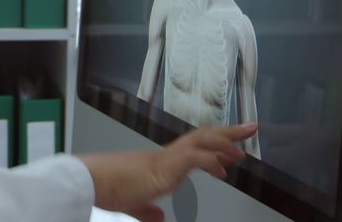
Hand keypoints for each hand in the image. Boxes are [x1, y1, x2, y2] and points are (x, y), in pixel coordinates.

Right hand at [81, 123, 257, 221]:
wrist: (91, 181)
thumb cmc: (106, 189)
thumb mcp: (134, 204)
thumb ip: (148, 209)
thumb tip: (158, 216)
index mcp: (160, 164)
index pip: (194, 148)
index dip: (216, 145)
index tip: (234, 146)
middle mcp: (165, 155)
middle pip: (202, 136)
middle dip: (228, 133)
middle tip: (249, 128)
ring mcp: (165, 158)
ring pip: (201, 141)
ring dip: (225, 141)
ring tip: (244, 146)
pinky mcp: (164, 165)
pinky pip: (194, 158)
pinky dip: (211, 161)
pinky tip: (223, 169)